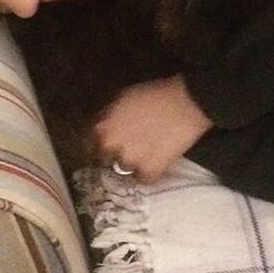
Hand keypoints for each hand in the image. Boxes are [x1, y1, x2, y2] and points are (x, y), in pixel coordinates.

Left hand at [89, 74, 212, 182]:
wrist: (185, 103)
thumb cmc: (155, 93)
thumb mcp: (123, 97)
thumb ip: (108, 114)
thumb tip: (102, 124)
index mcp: (102, 127)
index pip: (87, 144)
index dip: (97, 144)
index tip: (104, 145)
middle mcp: (111, 147)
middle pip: (104, 160)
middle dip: (114, 154)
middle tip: (129, 147)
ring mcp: (130, 161)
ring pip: (124, 169)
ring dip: (133, 163)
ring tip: (146, 153)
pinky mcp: (150, 172)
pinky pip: (144, 179)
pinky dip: (150, 173)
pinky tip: (158, 161)